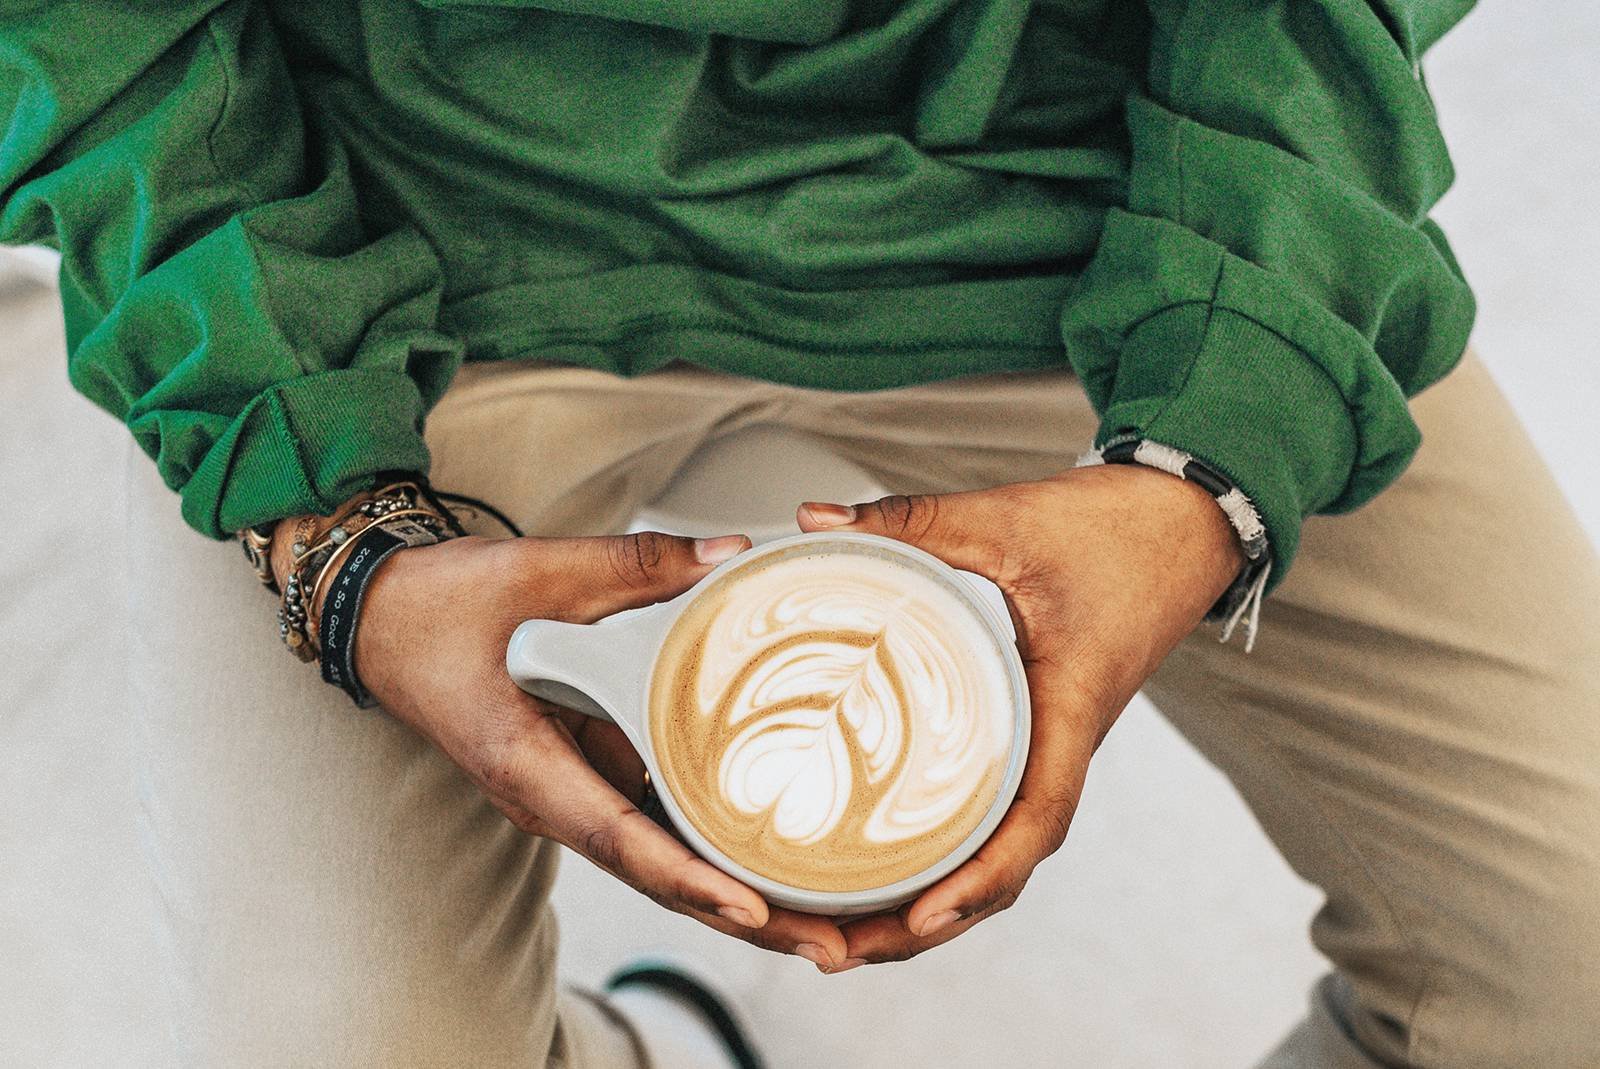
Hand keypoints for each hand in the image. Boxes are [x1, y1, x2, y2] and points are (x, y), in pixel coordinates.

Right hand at [277, 511, 852, 969]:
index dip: (686, 876)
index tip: (751, 909)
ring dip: (728, 888)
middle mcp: (549, 795)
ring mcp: (568, 790)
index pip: (616, 836)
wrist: (383, 618)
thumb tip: (730, 556)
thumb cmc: (443, 604)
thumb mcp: (536, 570)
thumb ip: (634, 565)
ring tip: (816, 916)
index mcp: (526, 762)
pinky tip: (770, 848)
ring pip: (656, 854)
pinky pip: (649, 816)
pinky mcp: (583, 772)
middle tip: (827, 943)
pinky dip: (705, 842)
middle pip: (652, 870)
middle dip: (736, 912)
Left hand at [795, 463, 1243, 970]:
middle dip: (927, 921)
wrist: (1180, 520)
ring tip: (844, 936)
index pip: (1036, 819)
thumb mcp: (1006, 518)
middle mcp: (1062, 742)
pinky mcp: (1034, 730)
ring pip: (997, 850)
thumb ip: (911, 519)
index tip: (918, 916)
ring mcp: (1049, 743)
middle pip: (1004, 866)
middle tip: (834, 951)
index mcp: (1070, 707)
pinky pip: (994, 810)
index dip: (979, 879)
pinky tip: (883, 866)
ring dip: (932, 901)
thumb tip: (811, 520)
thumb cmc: (1111, 527)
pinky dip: (946, 854)